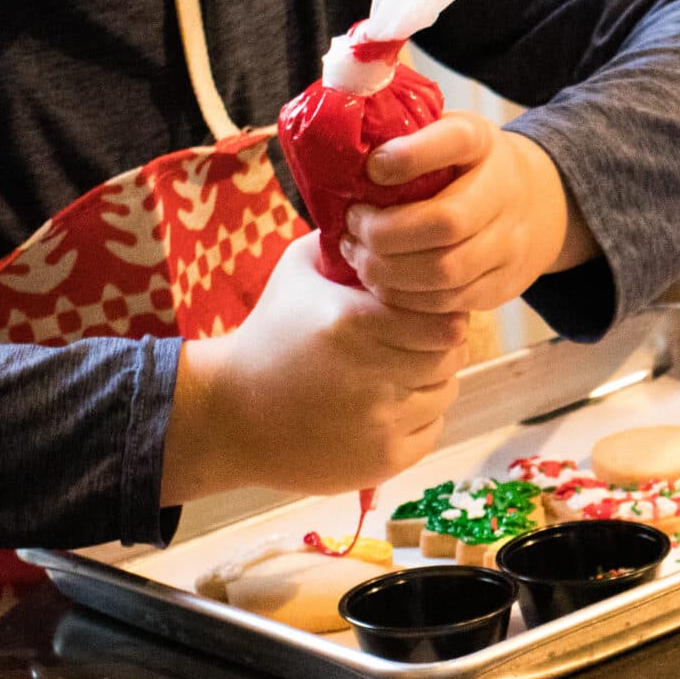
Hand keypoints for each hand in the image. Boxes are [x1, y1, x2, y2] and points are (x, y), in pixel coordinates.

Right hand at [161, 233, 468, 501]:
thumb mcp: (299, 275)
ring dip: (427, 380)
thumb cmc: (269, 336)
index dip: (439, 312)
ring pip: (444, 392)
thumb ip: (346, 244)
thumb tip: (392, 218)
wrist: (228, 414)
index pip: (445, 318)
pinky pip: (431, 430)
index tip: (421, 310)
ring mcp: (382, 423)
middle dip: (436, 344)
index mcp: (355, 325)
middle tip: (409, 340)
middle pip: (450, 355)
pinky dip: (416, 418)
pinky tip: (379, 405)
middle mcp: (374, 376)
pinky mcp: (384, 460)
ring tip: (388, 372)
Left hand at [340, 113, 592, 313]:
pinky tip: (382, 281)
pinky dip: (405, 296)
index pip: (455, 142)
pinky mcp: (503, 285)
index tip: (372, 168)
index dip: (409, 157)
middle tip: (353, 226)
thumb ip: (404, 135)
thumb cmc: (464, 166)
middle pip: (446, 222)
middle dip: (384, 232)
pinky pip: (448, 302)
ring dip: (388, 270)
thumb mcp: (443, 134)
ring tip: (358, 256)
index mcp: (482, 143)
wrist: (532, 205)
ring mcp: (510, 243)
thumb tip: (343, 148)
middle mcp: (505, 191)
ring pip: (446, 270)